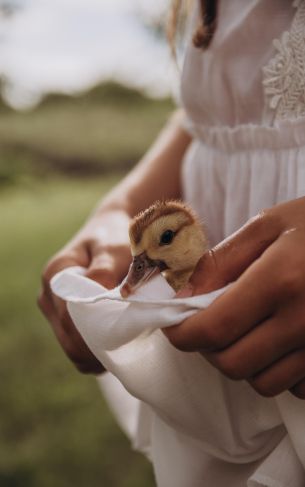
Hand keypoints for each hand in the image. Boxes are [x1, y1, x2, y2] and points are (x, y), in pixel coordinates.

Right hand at [38, 210, 130, 373]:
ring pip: (71, 346)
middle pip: (68, 337)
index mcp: (56, 275)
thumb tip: (100, 301)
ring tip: (126, 346)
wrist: (112, 227)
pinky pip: (76, 344)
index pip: (69, 319)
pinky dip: (95, 350)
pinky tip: (116, 345)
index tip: (124, 341)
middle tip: (130, 349)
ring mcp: (54, 307)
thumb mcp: (114, 248)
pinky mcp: (65, 317)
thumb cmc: (115, 236)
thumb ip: (105, 272)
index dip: (94, 336)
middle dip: (97, 349)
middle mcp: (49, 293)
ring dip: (96, 352)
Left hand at [165, 197, 304, 398]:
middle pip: (234, 364)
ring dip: (244, 361)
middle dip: (210, 348)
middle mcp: (304, 320)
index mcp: (281, 279)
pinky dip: (279, 371)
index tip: (174, 326)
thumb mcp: (268, 225)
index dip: (182, 334)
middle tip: (211, 324)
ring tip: (249, 330)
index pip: (214, 329)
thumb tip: (182, 295)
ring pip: (263, 383)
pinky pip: (296, 387)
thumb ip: (221, 261)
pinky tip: (281, 341)